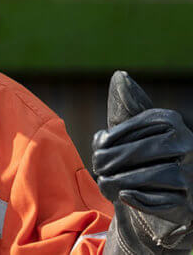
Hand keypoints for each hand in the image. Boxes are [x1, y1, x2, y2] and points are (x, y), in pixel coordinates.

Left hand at [92, 71, 192, 253]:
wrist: (150, 200)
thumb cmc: (135, 158)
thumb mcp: (128, 131)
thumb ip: (122, 107)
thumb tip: (120, 75)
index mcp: (171, 122)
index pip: (141, 125)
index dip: (115, 137)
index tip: (98, 145)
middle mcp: (188, 145)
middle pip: (149, 149)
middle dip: (115, 159)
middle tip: (97, 167)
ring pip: (159, 175)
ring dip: (125, 179)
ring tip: (105, 182)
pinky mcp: (190, 205)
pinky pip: (167, 202)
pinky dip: (142, 200)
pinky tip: (124, 196)